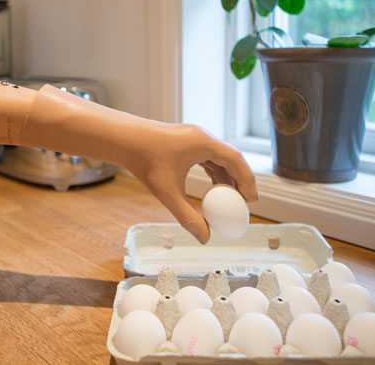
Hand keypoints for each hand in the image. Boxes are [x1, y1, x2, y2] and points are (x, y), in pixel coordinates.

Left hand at [126, 124, 257, 243]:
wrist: (123, 140)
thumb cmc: (144, 161)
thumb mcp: (167, 193)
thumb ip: (187, 216)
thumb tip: (204, 238)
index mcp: (203, 143)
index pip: (235, 160)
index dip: (247, 180)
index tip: (252, 200)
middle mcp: (202, 136)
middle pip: (230, 158)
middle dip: (239, 180)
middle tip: (244, 203)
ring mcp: (193, 137)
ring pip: (219, 157)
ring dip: (226, 177)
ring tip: (229, 200)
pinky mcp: (185, 140)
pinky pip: (207, 156)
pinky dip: (213, 172)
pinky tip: (212, 188)